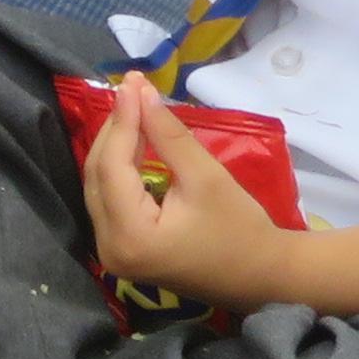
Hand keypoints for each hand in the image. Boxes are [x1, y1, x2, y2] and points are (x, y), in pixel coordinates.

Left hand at [81, 78, 291, 309]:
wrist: (260, 276)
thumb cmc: (240, 229)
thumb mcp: (205, 176)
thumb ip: (169, 135)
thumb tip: (141, 93)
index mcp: (131, 236)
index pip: (113, 166)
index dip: (122, 120)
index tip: (133, 82)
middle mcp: (110, 249)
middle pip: (99, 175)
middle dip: (115, 129)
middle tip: (132, 89)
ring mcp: (112, 253)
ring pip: (99, 186)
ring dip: (113, 147)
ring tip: (132, 107)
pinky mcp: (121, 250)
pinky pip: (109, 200)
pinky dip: (118, 169)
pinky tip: (132, 141)